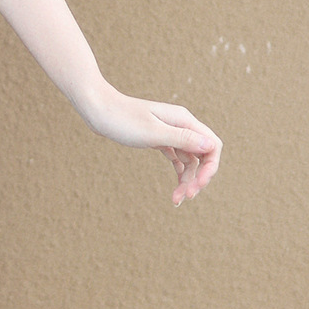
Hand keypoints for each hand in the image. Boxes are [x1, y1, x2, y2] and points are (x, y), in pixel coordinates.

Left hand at [76, 85, 222, 204]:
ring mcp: (170, 131)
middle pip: (203, 155)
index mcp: (183, 120)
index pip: (212, 145)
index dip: (210, 167)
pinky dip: (178, 173)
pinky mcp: (158, 138)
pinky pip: (177, 158)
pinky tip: (176, 188)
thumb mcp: (152, 132)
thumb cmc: (122, 119)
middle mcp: (180, 125)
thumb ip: (182, 138)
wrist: (96, 109)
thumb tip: (211, 145)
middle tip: (186, 197)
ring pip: (189, 160)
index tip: (198, 185)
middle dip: (199, 178)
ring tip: (176, 199)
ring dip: (187, 179)